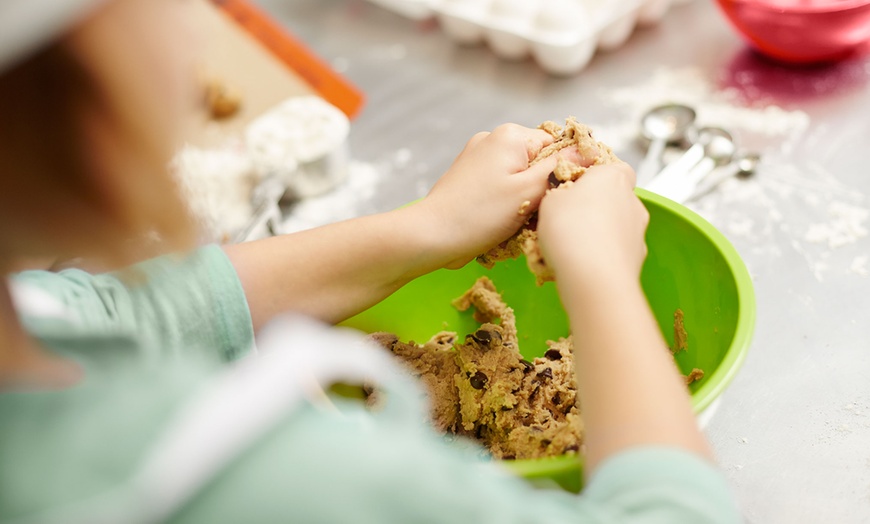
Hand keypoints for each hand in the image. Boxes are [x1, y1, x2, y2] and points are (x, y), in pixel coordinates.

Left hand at [414, 123, 593, 268]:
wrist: (432, 235)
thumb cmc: (481, 215)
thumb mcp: (530, 191)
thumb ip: (561, 167)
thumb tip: (590, 150)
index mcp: (510, 135)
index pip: (556, 145)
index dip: (563, 171)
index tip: (558, 197)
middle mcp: (491, 139)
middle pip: (537, 161)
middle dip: (541, 187)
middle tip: (535, 214)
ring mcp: (476, 158)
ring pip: (519, 176)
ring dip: (524, 199)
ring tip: (515, 222)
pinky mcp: (467, 178)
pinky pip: (500, 186)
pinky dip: (506, 203)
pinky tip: (500, 223)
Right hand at [536, 162, 648, 284]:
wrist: (594, 278)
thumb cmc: (570, 231)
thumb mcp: (549, 200)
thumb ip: (560, 192)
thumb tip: (564, 196)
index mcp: (613, 177)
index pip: (612, 165)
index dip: (592, 175)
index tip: (572, 186)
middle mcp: (632, 200)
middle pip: (612, 197)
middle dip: (592, 207)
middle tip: (565, 219)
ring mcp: (638, 230)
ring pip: (614, 225)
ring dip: (596, 232)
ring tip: (568, 247)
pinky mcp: (637, 257)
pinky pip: (615, 250)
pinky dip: (601, 255)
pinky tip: (580, 265)